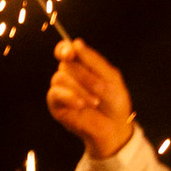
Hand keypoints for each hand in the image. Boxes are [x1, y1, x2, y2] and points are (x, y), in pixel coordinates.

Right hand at [47, 39, 134, 158]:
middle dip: (84, 75)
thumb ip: (94, 60)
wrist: (114, 127)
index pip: (65, 50)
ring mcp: (61, 90)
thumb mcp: (111, 77)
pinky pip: (55, 94)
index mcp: (81, 65)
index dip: (64, 49)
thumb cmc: (115, 102)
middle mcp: (69, 75)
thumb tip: (76, 43)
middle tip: (100, 88)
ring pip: (60, 78)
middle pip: (66, 64)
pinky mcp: (55, 105)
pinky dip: (70, 97)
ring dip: (80, 89)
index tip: (69, 52)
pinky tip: (81, 105)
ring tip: (95, 102)